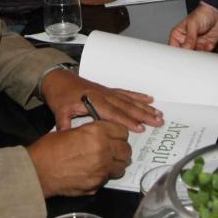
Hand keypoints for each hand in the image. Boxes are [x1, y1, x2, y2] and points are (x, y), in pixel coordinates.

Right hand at [26, 121, 130, 196]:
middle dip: (120, 149)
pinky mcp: (97, 184)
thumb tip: (104, 136)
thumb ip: (93, 132)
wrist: (38, 171)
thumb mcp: (73, 130)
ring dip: (116, 163)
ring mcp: (102, 169)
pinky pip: (108, 178)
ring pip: (121, 166)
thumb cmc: (49, 148)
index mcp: (97, 132)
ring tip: (105, 161)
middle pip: (126, 149)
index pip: (123, 131)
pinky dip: (104, 175)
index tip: (114, 135)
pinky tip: (93, 171)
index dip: (118, 133)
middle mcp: (104, 150)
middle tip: (112, 149)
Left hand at [40, 69, 162, 132]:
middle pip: (127, 106)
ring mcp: (107, 92)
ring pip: (129, 100)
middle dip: (143, 115)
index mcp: (93, 100)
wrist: (58, 79)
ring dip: (145, 107)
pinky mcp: (108, 90)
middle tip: (158, 121)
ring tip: (159, 113)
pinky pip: (126, 93)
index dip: (127, 121)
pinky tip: (149, 99)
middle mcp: (104, 95)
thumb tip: (66, 139)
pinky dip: (138, 96)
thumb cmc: (59, 96)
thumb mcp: (59, 111)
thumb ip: (64, 126)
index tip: (140, 128)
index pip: (113, 113)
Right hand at [169, 2, 217, 50]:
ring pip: (195, 55)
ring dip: (200, 52)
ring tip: (203, 46)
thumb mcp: (193, 24)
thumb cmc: (202, 13)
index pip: (173, 47)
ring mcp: (195, 44)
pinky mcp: (204, 46)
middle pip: (184, 53)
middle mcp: (186, 41)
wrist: (217, 13)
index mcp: (178, 35)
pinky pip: (205, 53)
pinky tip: (209, 44)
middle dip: (190, 54)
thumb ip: (189, 38)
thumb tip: (186, 49)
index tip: (183, 54)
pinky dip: (208, 50)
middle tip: (194, 51)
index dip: (177, 53)